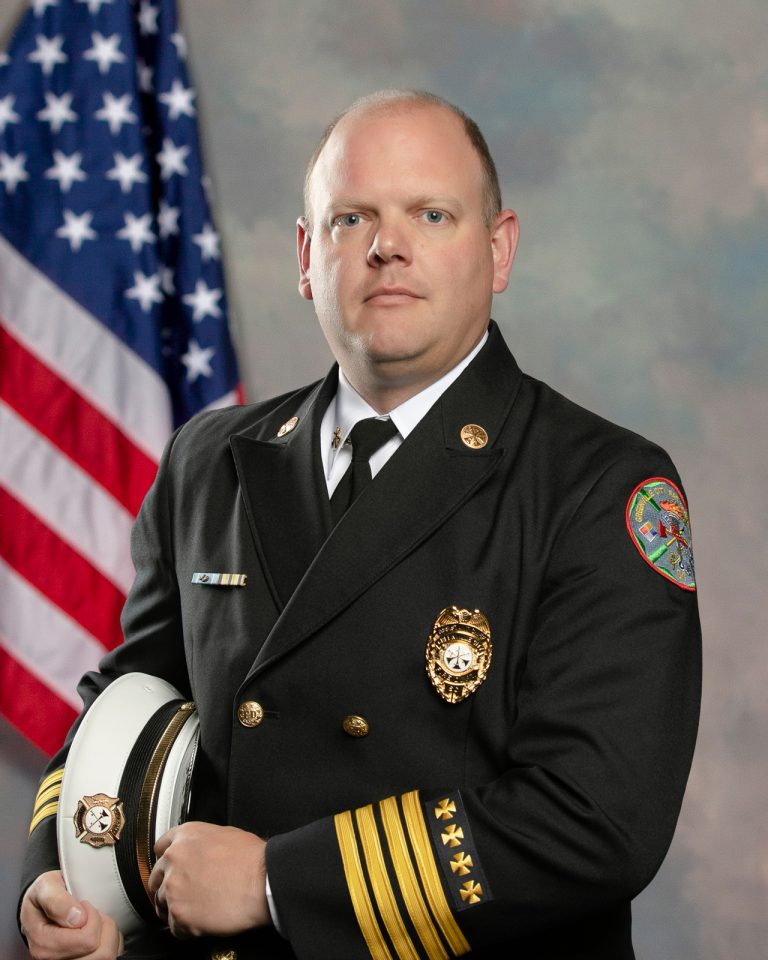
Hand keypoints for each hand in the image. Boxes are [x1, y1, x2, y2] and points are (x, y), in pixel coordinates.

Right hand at [20, 870, 123, 958]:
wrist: (39, 906)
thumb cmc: (43, 896)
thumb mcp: (45, 887)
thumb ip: (56, 900)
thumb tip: (76, 918)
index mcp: (44, 946)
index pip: (88, 940)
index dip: (91, 917)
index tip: (81, 906)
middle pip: (102, 953)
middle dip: (102, 926)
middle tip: (89, 913)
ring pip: (107, 955)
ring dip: (107, 934)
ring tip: (93, 921)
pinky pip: (109, 958)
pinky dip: (110, 942)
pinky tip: (97, 931)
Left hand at [149, 822, 269, 938]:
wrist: (263, 881)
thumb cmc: (252, 859)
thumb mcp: (225, 834)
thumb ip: (200, 843)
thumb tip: (198, 854)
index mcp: (185, 836)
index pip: (160, 848)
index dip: (167, 862)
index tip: (171, 870)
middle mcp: (174, 859)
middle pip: (156, 878)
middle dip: (168, 887)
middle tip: (186, 894)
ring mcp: (174, 887)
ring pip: (162, 904)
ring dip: (176, 909)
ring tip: (197, 910)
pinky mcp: (179, 914)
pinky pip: (174, 927)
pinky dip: (186, 928)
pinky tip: (202, 921)